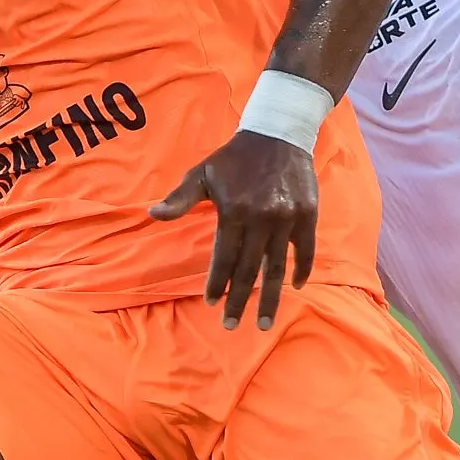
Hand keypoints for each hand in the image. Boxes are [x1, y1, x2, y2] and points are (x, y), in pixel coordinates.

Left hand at [148, 130, 317, 329]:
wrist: (278, 134)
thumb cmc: (234, 157)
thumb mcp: (202, 172)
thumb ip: (180, 198)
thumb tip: (153, 215)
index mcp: (233, 211)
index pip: (224, 258)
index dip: (217, 283)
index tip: (212, 304)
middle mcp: (261, 219)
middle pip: (249, 270)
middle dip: (239, 301)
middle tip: (233, 326)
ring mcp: (286, 219)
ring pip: (277, 267)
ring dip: (271, 299)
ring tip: (264, 323)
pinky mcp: (307, 215)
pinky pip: (305, 250)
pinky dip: (302, 270)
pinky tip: (296, 287)